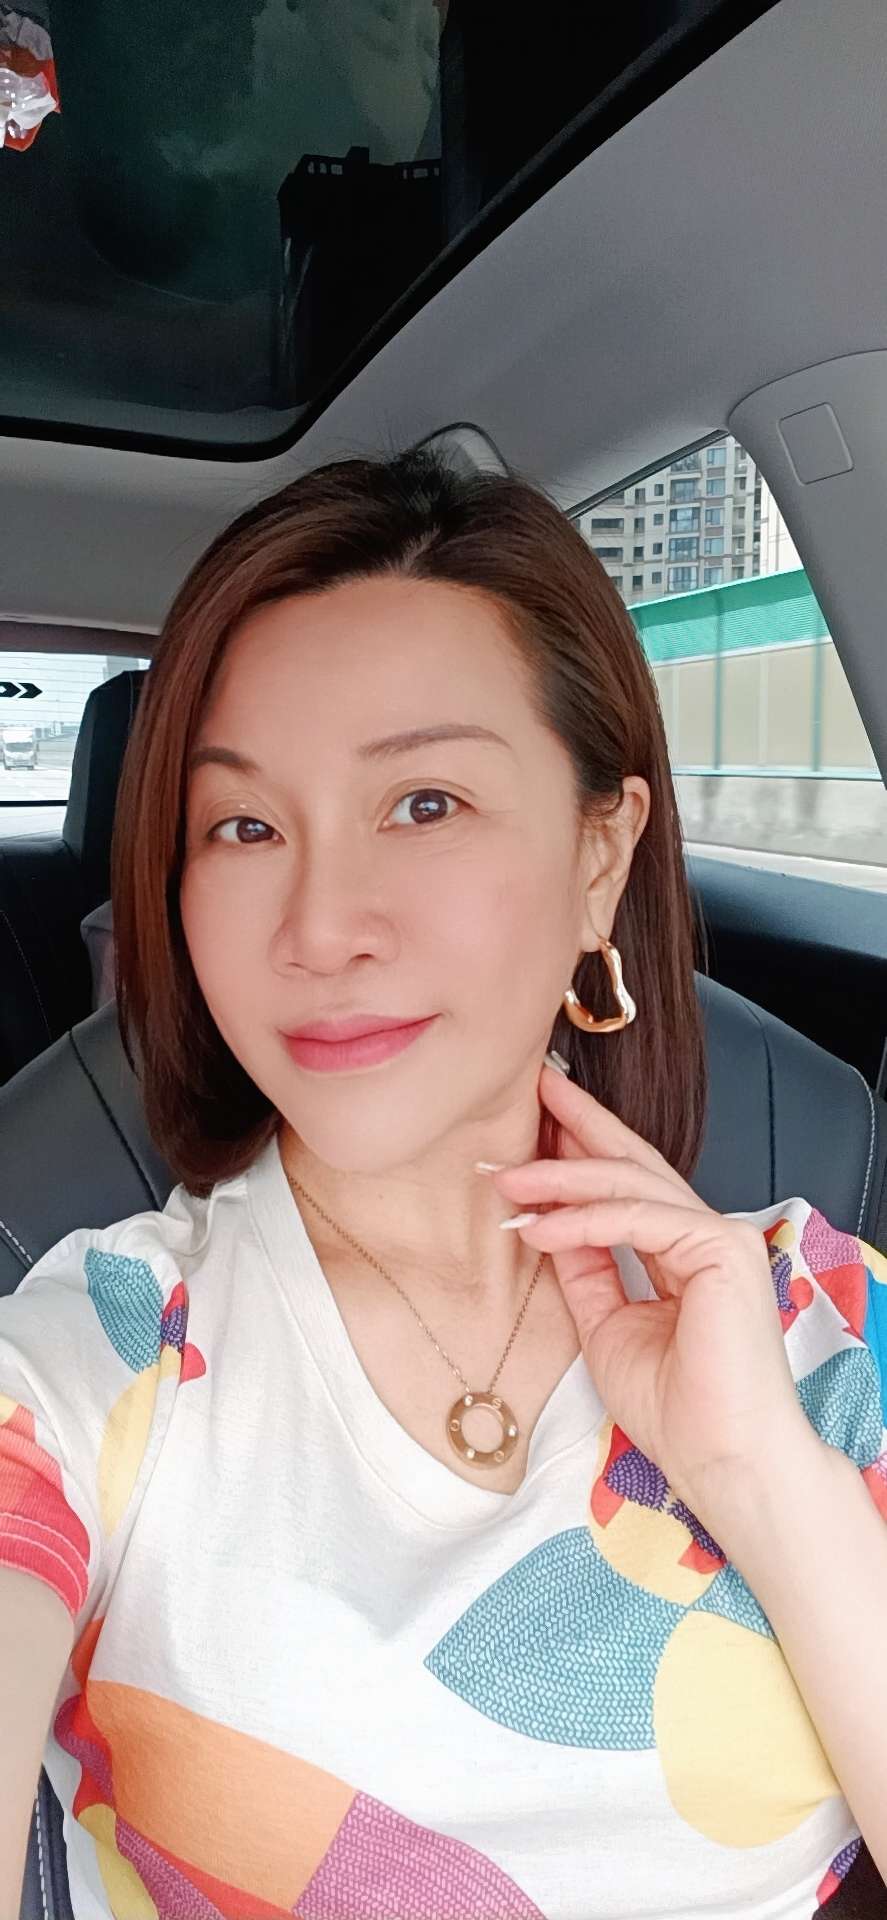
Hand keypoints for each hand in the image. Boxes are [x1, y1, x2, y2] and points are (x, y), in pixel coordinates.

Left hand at [488, 1064, 816, 1535]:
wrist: (720, 1460)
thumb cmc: (675, 1410)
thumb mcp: (605, 1324)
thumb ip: (583, 1268)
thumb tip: (544, 1220)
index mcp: (686, 1253)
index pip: (628, 1188)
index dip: (581, 1152)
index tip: (534, 1125)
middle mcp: (709, 1236)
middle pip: (633, 1166)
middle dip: (578, 1128)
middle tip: (531, 1090)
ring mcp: (721, 1238)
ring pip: (630, 1185)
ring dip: (562, 1177)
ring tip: (507, 1177)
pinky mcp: (722, 1249)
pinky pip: (637, 1219)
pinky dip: (581, 1220)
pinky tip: (536, 1225)